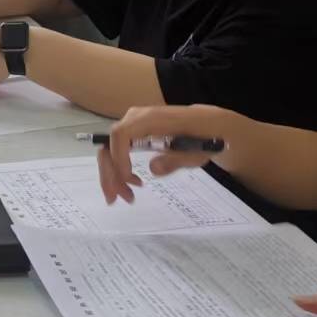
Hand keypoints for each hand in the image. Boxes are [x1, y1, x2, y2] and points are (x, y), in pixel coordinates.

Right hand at [93, 103, 239, 204]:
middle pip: (109, 143)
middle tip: (115, 199)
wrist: (208, 125)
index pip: (121, 134)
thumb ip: (174, 160)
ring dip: (112, 174)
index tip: (130, 181)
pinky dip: (119, 168)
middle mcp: (136, 118)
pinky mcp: (134, 132)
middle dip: (109, 172)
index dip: (119, 158)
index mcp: (151, 119)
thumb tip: (152, 170)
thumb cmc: (204, 138)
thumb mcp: (195, 154)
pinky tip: (131, 182)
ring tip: (126, 196)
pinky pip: (118, 149)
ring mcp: (133, 124)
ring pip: (110, 149)